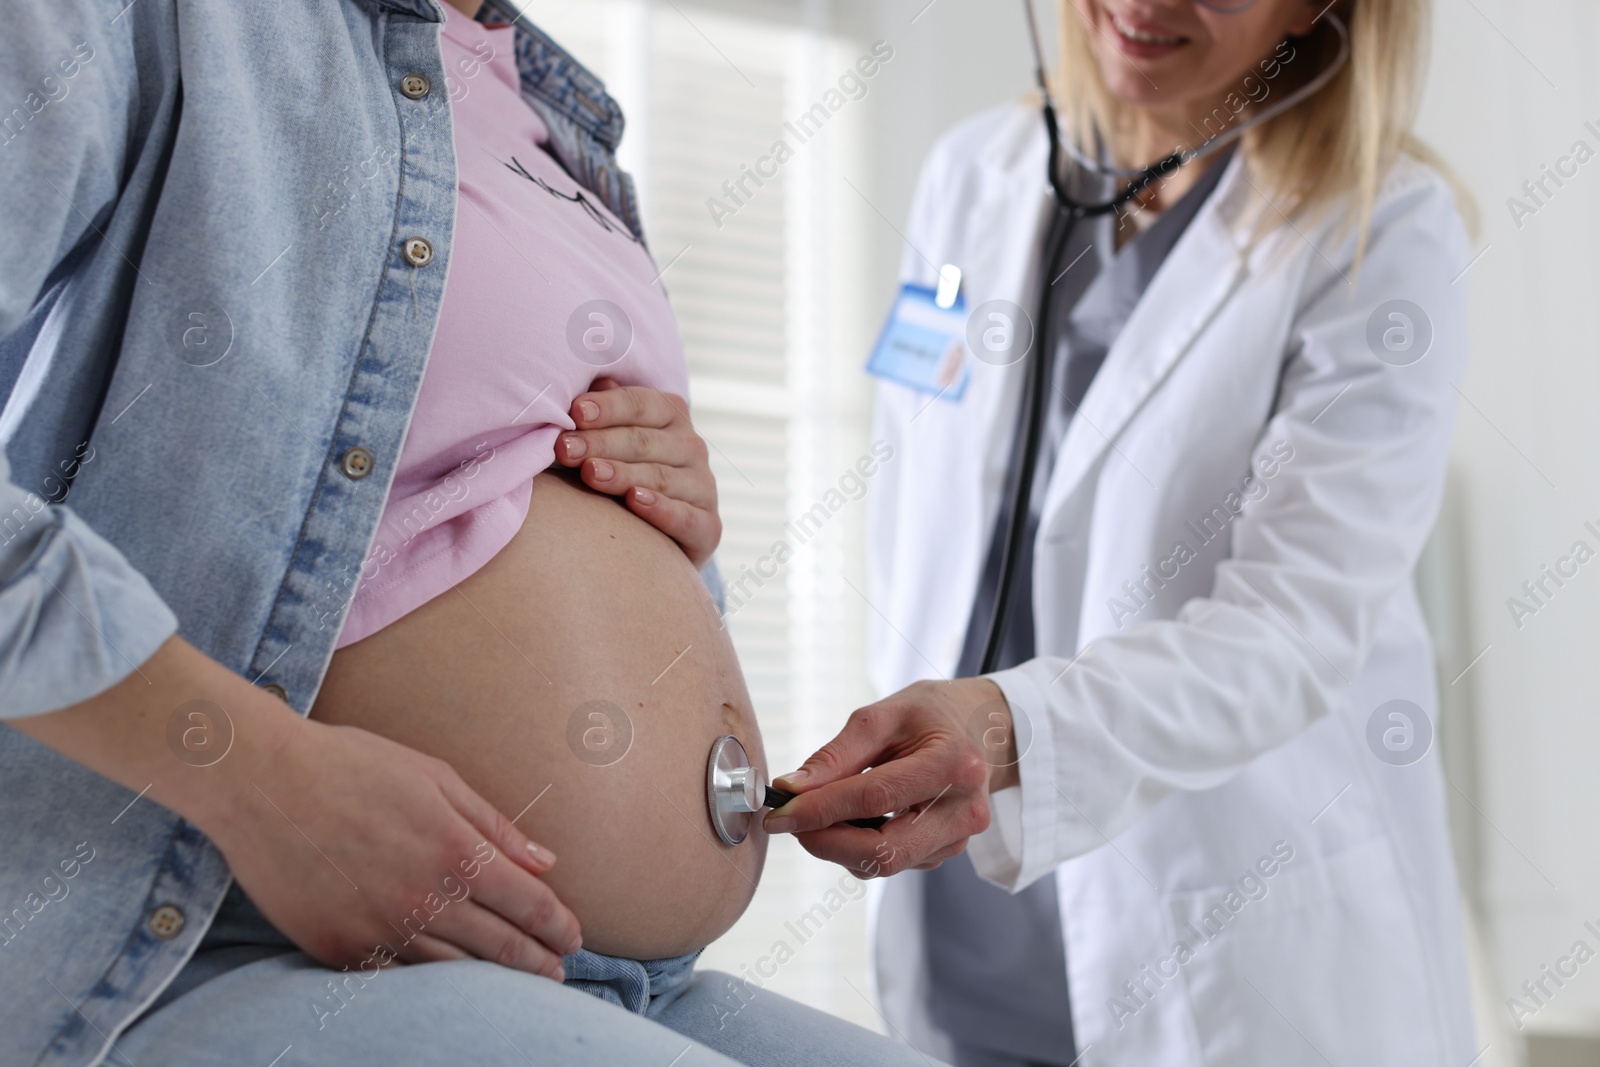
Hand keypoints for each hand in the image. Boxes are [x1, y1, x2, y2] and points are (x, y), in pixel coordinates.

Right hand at [212, 717, 580, 979]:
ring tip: (516, 990)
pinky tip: (449, 988)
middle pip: (500, 948)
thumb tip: (545, 862)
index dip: (558, 926)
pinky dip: (429, 986)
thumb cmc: (353, 766)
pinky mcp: (338, 948)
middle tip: (557, 974)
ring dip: (491, 984)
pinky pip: (396, 979)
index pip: (529, 904)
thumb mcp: (435, 778)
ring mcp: (379, 929)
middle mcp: (424, 898)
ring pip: (453, 973)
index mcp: (455, 851)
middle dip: (537, 964)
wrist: (261, 782)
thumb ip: (494, 825)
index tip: (573, 937)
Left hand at [555, 380, 720, 567]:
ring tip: (589, 474)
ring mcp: (702, 488)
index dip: (607, 407)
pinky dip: (661, 509)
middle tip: (565, 448)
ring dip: (623, 474)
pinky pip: (686, 517)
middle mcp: (692, 448)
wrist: (653, 538)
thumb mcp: (611, 439)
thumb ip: (603, 411)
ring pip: (661, 477)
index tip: (575, 413)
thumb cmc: (622, 474)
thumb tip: (590, 381)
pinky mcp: (708, 527)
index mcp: (671, 416)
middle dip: (601, 443)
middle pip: (644, 441)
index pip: (640, 404)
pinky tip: (634, 501)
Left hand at [763, 677, 1016, 876]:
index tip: (779, 813)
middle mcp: (964, 810)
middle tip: (790, 823)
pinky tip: (852, 820)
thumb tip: (791, 789)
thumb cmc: (929, 716)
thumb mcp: (882, 716)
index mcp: (954, 764)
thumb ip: (836, 755)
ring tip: (821, 812)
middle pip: (883, 849)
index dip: (821, 809)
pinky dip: (858, 848)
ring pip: (883, 863)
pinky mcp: (946, 853)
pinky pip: (891, 863)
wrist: (980, 729)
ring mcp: (958, 838)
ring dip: (839, 846)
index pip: (876, 797)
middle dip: (826, 842)